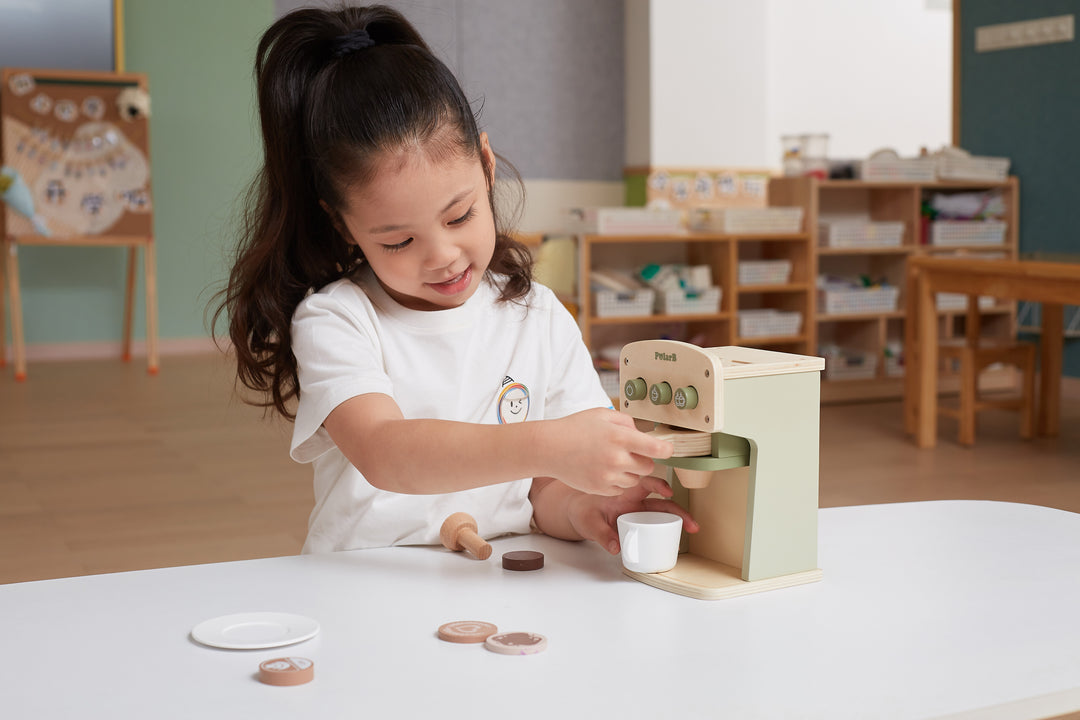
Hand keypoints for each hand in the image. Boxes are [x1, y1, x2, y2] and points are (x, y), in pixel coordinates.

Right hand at [543, 409, 672, 495]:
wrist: (549, 448)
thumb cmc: (575, 428)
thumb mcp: (603, 414)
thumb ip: (627, 422)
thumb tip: (641, 434)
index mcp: (620, 437)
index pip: (657, 449)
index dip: (666, 449)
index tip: (667, 449)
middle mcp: (616, 459)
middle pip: (649, 467)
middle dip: (643, 460)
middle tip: (630, 452)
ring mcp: (608, 476)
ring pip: (635, 480)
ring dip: (630, 472)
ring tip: (613, 461)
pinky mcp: (600, 489)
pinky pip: (620, 489)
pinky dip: (617, 482)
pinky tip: (604, 470)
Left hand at [565, 474, 698, 554]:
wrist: (576, 512)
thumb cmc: (583, 511)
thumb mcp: (589, 523)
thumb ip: (601, 535)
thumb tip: (616, 548)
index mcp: (624, 494)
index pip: (644, 484)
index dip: (658, 485)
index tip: (668, 491)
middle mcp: (634, 502)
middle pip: (661, 502)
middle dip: (679, 510)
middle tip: (691, 523)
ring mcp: (637, 512)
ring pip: (663, 513)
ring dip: (678, 519)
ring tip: (692, 528)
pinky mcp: (637, 523)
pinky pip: (655, 524)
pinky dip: (668, 530)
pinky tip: (677, 538)